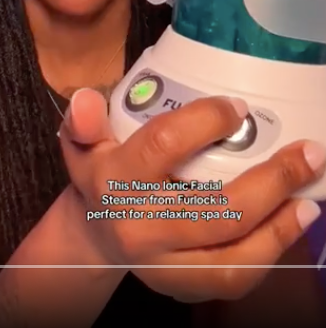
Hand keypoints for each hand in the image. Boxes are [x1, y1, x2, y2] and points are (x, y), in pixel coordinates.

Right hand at [59, 88, 325, 301]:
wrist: (93, 235)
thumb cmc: (100, 175)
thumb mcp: (83, 141)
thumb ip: (85, 119)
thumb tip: (85, 99)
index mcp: (115, 180)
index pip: (162, 147)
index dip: (204, 123)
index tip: (238, 108)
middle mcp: (139, 228)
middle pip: (213, 211)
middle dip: (270, 181)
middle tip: (306, 153)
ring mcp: (163, 265)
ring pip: (231, 256)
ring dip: (279, 227)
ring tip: (308, 198)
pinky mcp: (182, 287)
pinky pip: (233, 279)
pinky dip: (269, 253)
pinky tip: (289, 224)